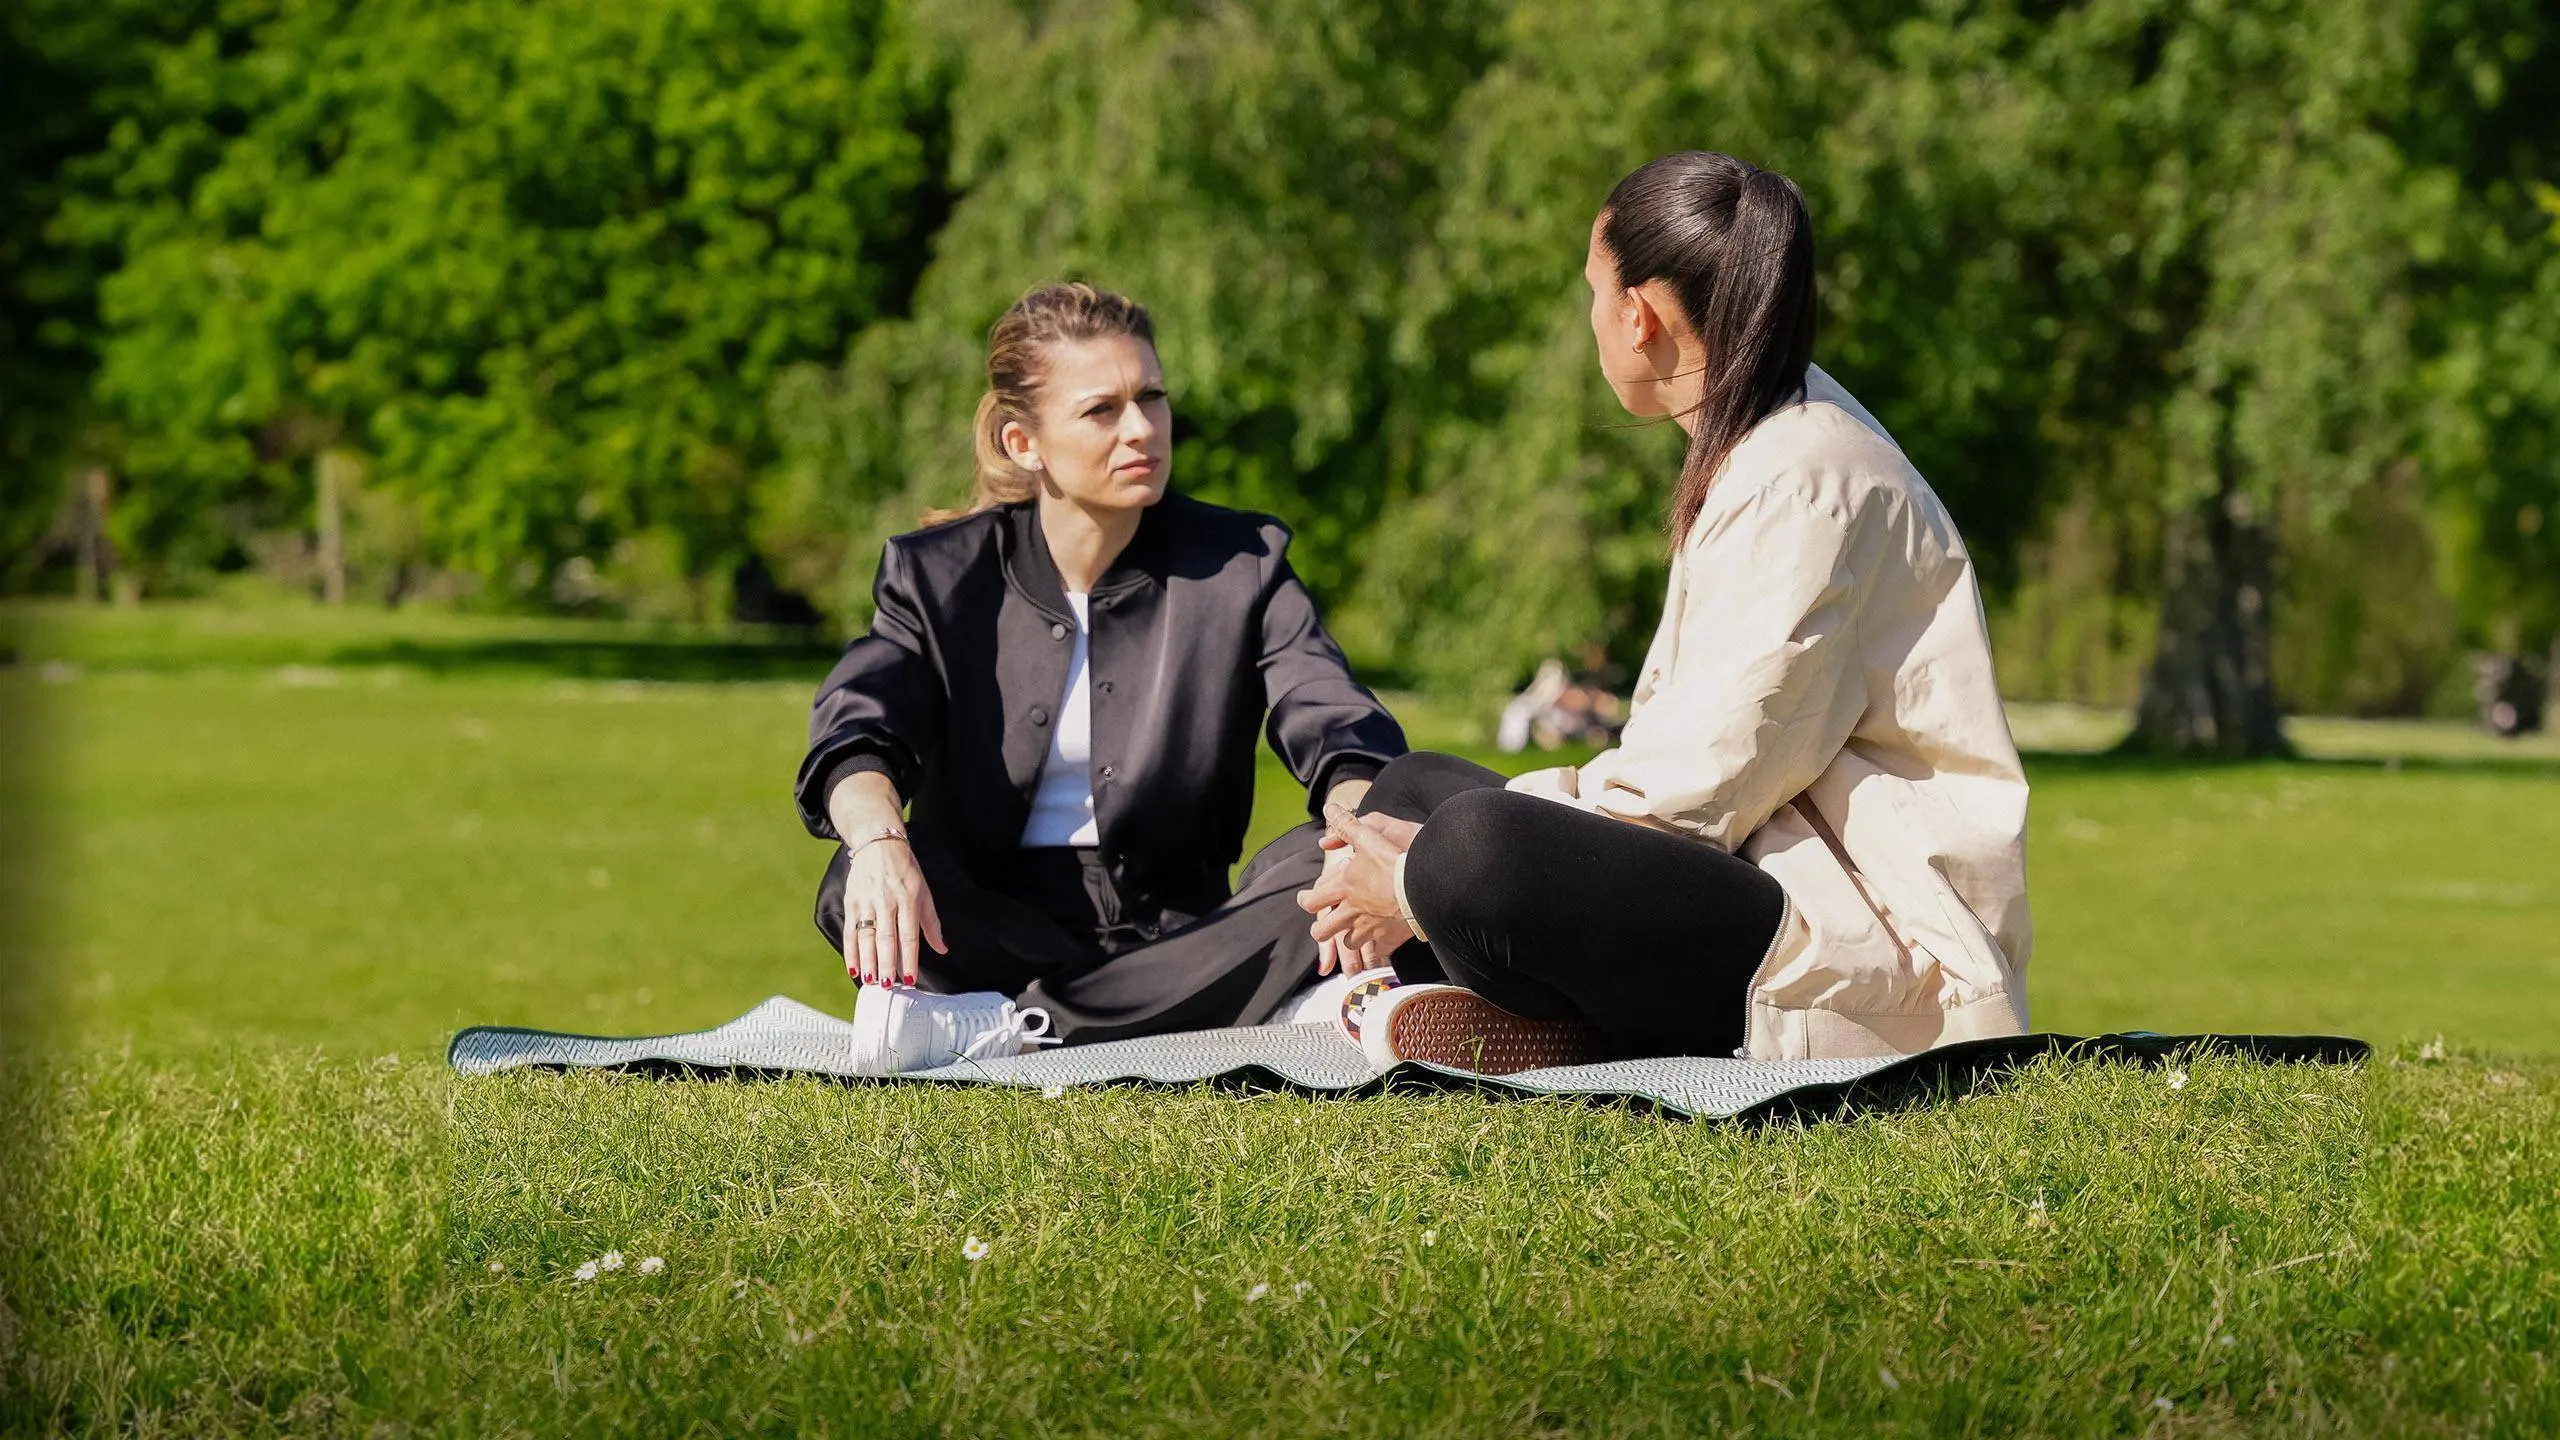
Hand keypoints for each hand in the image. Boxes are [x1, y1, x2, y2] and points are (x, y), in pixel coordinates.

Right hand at [843, 837, 945, 985]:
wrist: (879, 844)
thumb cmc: (905, 870)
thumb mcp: (924, 891)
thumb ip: (931, 923)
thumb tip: (942, 948)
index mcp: (909, 899)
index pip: (909, 934)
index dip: (909, 958)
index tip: (910, 978)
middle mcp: (887, 901)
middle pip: (886, 937)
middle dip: (887, 963)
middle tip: (888, 985)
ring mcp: (867, 901)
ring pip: (866, 936)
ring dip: (868, 961)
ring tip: (871, 980)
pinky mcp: (852, 901)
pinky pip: (850, 930)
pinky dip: (850, 951)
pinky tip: (853, 968)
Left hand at [1298, 803, 1420, 968]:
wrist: (1424, 885)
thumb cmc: (1395, 860)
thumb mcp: (1369, 836)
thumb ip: (1346, 825)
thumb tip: (1329, 809)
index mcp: (1343, 888)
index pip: (1312, 900)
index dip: (1305, 900)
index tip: (1305, 899)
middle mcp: (1351, 911)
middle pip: (1323, 930)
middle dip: (1321, 929)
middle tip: (1323, 925)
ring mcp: (1368, 928)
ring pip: (1348, 943)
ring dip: (1348, 938)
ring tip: (1352, 933)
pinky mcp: (1387, 938)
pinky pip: (1378, 951)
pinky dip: (1378, 948)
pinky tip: (1382, 944)